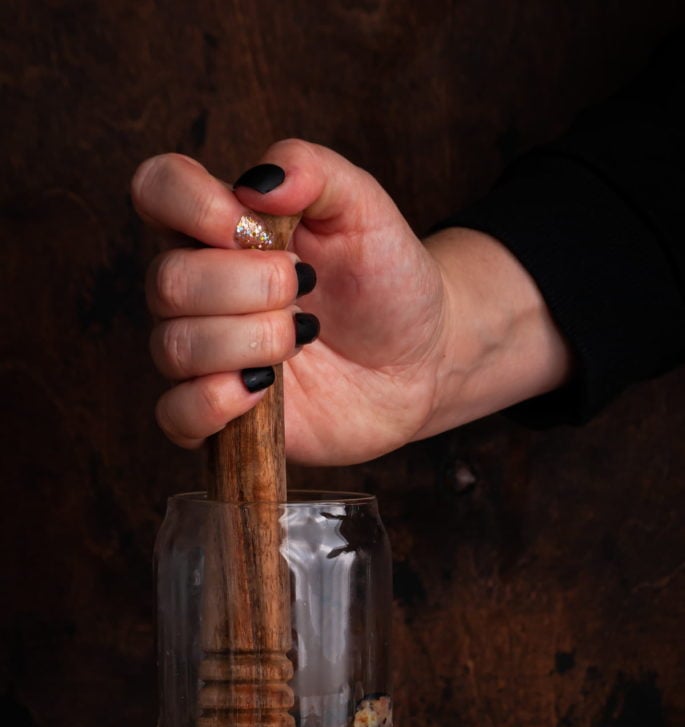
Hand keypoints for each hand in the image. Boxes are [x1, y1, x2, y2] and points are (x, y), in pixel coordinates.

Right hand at [131, 141, 571, 464]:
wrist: (420, 358)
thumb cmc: (386, 280)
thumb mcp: (365, 210)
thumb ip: (314, 171)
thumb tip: (257, 182)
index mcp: (220, 228)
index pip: (156, 190)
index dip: (191, 204)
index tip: (248, 224)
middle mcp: (200, 289)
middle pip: (167, 280)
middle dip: (247, 286)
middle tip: (305, 288)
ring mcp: (205, 356)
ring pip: (173, 348)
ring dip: (250, 341)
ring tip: (303, 337)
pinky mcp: (219, 415)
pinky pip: (175, 415)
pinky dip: (213, 403)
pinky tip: (262, 388)